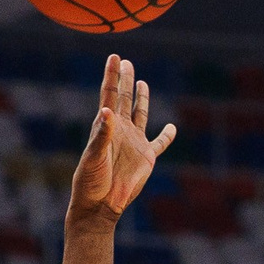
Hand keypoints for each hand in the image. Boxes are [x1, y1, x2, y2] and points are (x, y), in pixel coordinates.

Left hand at [67, 55, 175, 225]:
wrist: (100, 206)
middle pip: (124, 99)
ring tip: (141, 83)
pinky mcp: (146, 158)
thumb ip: (102, 135)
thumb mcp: (94, 157)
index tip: (114, 57)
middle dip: (125, 80)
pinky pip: (159, 143)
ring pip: (140, 115)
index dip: (112, 76)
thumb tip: (107, 110)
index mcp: (105, 127)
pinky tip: (172, 128)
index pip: (109, 95)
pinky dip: (167, 136)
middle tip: (126, 62)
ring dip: (141, 99)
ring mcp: (134, 143)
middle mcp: (120, 131)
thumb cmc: (91, 182)